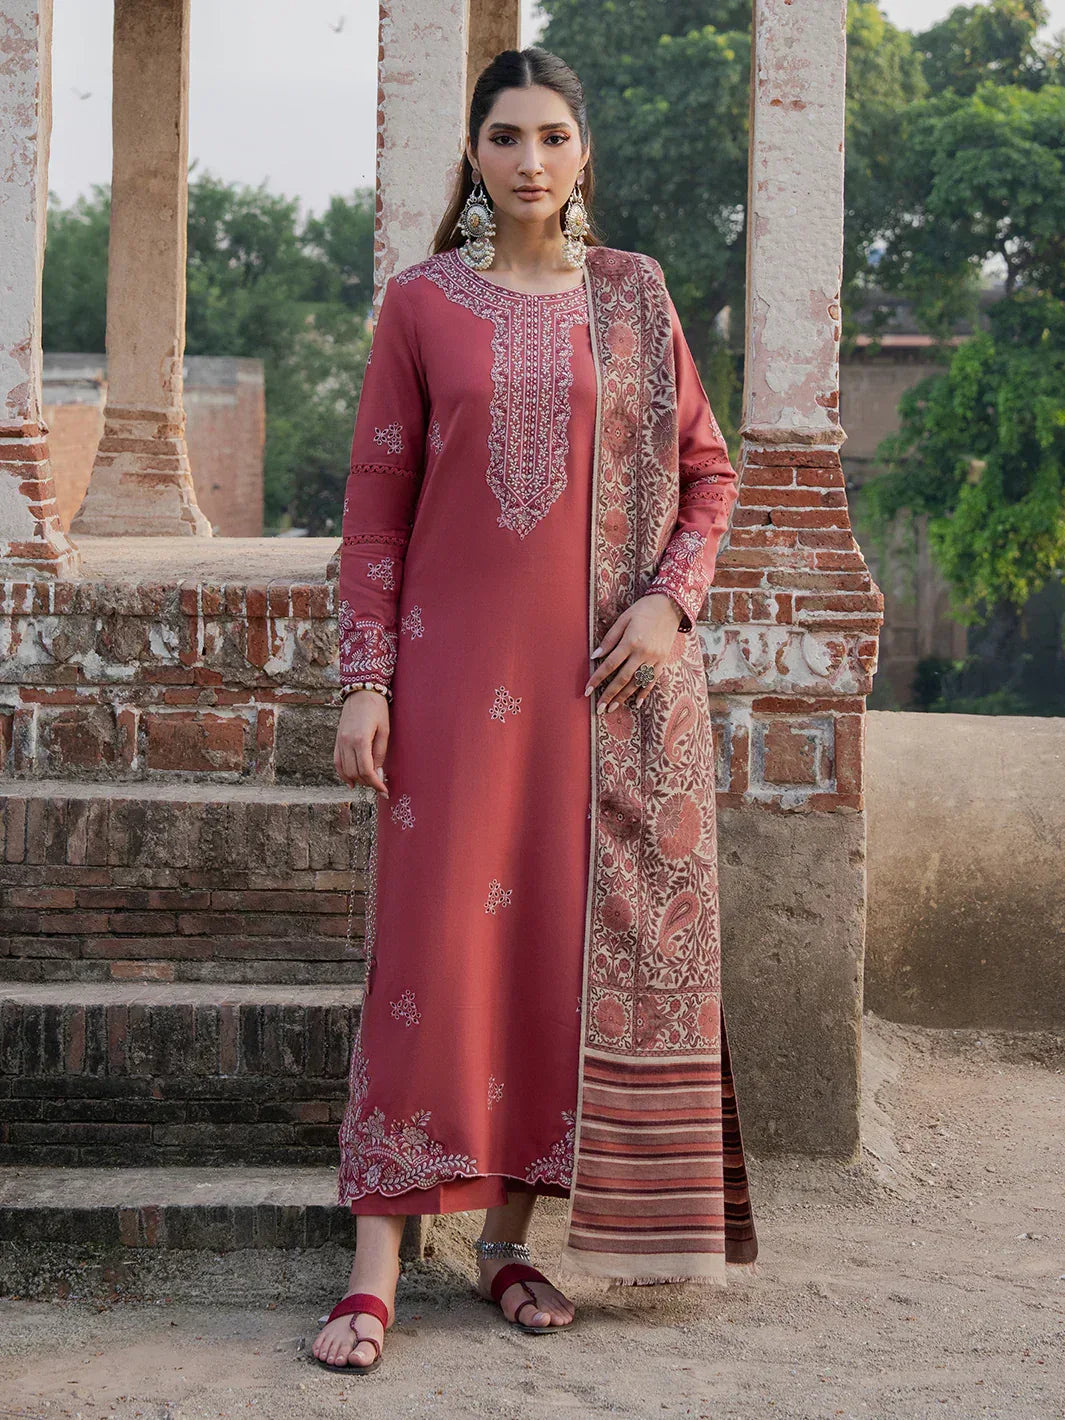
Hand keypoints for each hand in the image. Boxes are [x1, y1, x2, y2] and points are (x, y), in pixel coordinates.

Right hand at [334, 690, 390, 796]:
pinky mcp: (337, 740)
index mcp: (360, 740)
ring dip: (357, 780)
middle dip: (368, 783)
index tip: (384, 791)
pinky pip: (337, 762)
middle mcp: (346, 742)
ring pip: (345, 770)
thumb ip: (380, 754)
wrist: (361, 691)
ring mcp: (339, 741)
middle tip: (380, 786)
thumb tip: (378, 774)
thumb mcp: (385, 730)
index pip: (366, 770)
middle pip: (355, 772)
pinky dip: (343, 774)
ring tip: (369, 783)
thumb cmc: (377, 709)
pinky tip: (351, 781)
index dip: (375, 784)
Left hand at [583, 593, 681, 713]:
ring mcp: (654, 658)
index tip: (587, 690)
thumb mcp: (623, 619)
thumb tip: (595, 656)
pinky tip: (637, 703)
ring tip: (612, 709)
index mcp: (631, 641)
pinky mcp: (663, 660)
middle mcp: (643, 653)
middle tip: (599, 708)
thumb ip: (609, 639)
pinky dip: (645, 692)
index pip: (610, 665)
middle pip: (622, 678)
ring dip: (624, 697)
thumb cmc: (643, 610)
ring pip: (637, 682)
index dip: (597, 679)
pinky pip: (653, 680)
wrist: (670, 606)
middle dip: (609, 695)